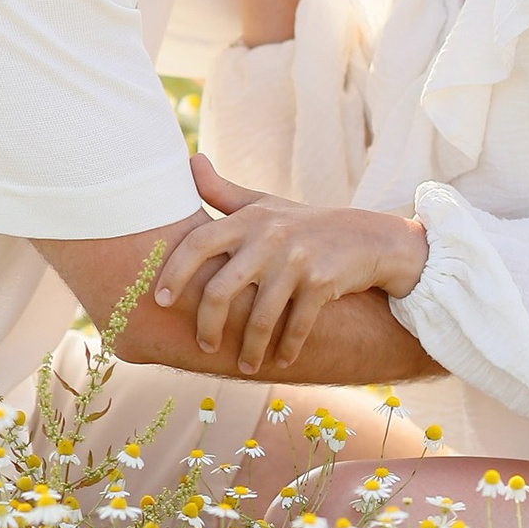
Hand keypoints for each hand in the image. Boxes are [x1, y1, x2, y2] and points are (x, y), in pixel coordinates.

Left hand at [152, 182, 428, 376]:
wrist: (367, 238)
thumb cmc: (303, 224)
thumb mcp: (264, 205)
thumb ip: (223, 192)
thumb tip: (190, 161)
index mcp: (248, 219)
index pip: (198, 243)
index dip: (175, 272)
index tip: (161, 300)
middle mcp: (269, 237)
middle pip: (221, 290)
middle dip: (207, 326)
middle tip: (204, 345)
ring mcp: (296, 261)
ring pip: (259, 318)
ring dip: (249, 349)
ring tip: (245, 367)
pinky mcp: (322, 283)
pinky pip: (295, 326)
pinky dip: (287, 349)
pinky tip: (281, 362)